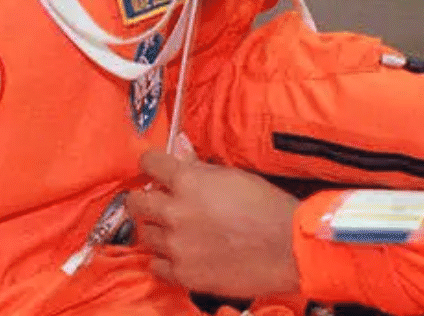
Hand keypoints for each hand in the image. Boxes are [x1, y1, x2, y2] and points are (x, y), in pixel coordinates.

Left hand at [126, 151, 301, 298]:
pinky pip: (155, 266)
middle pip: (135, 203)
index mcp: (188, 180)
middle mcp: (175, 211)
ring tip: (173, 232)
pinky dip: (163, 260)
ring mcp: (176, 245)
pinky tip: (178, 255)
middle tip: (156, 203)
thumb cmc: (268, 208)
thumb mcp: (233, 176)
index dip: (151, 165)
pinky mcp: (183, 274)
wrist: (288, 248)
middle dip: (143, 200)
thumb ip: (199, 167)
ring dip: (155, 231)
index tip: (155, 170)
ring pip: (144, 235)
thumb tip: (179, 148)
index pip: (149, 163)